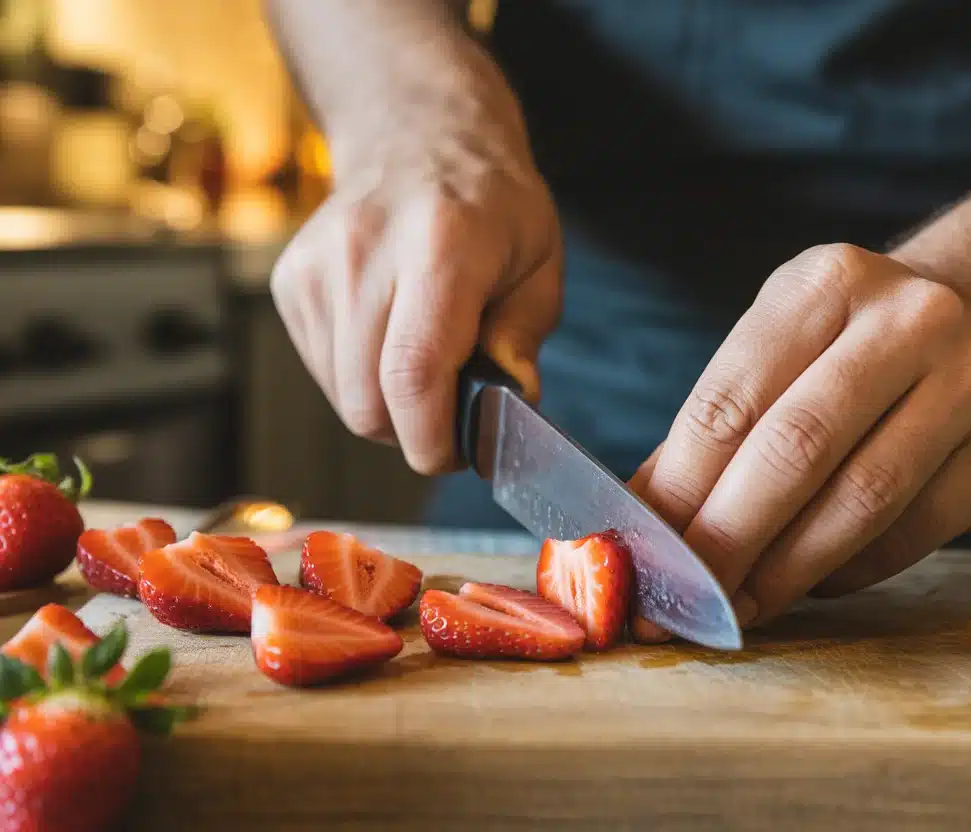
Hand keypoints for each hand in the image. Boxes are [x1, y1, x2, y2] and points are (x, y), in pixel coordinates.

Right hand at [270, 47, 560, 473]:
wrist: (418, 136)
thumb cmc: (490, 205)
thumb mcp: (539, 261)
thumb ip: (524, 336)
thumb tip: (508, 405)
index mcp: (439, 245)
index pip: (413, 372)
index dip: (431, 437)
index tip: (456, 454)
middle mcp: (365, 253)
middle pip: (369, 398)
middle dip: (414, 431)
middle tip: (453, 418)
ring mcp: (318, 266)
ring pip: (343, 395)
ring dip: (388, 407)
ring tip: (427, 369)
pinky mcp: (291, 280)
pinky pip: (323, 371)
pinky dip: (360, 380)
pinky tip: (391, 341)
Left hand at [630, 243, 970, 634]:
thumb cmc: (838, 352)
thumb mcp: (771, 353)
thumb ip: (708, 432)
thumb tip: (640, 524)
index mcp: (826, 282)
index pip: (731, 400)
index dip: (681, 489)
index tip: (645, 553)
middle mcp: (911, 320)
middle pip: (799, 448)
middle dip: (730, 536)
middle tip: (687, 596)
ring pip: (864, 500)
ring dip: (789, 568)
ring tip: (742, 603)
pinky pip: (913, 535)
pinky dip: (850, 571)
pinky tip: (812, 581)